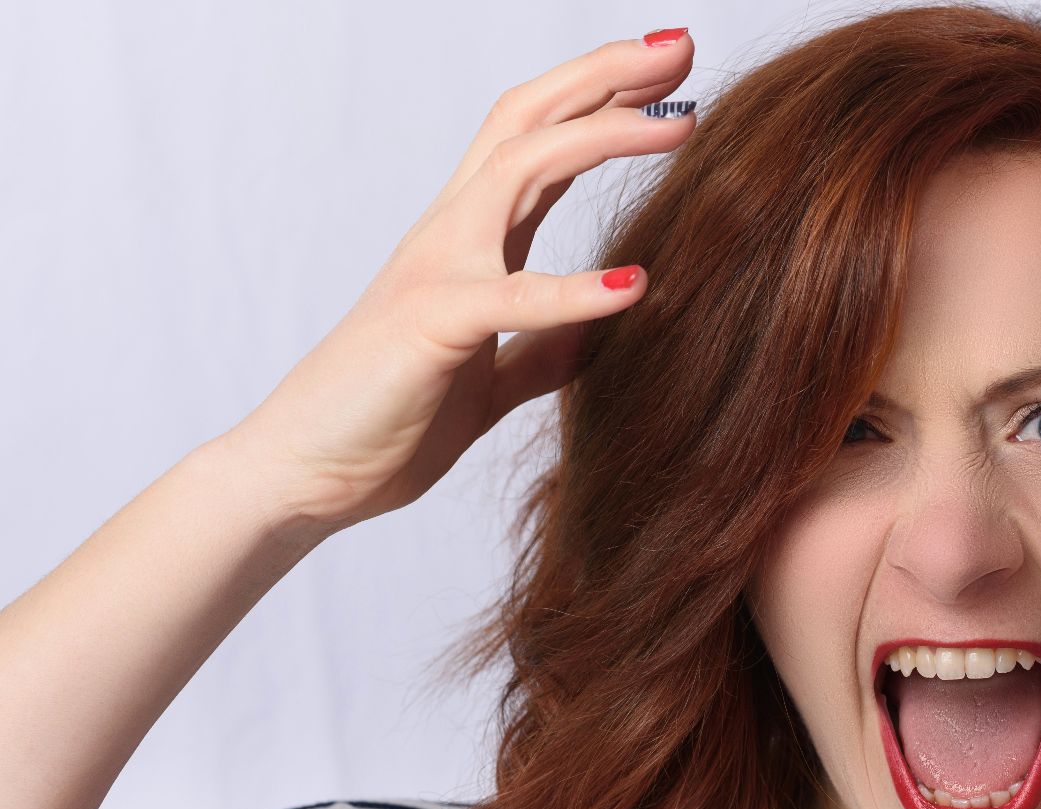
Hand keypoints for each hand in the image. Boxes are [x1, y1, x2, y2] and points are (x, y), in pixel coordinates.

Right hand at [216, 31, 695, 533]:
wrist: (303, 474)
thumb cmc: (383, 420)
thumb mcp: (488, 380)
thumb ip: (542, 350)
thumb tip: (602, 332)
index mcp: (469, 241)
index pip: (540, 140)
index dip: (602, 97)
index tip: (671, 76)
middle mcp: (451, 234)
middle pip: (530, 120)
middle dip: (606, 76)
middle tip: (683, 48)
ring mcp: (437, 270)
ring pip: (521, 168)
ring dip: (604, 138)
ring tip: (682, 129)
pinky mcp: (432, 327)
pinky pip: (511, 299)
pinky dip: (576, 290)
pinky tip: (635, 284)